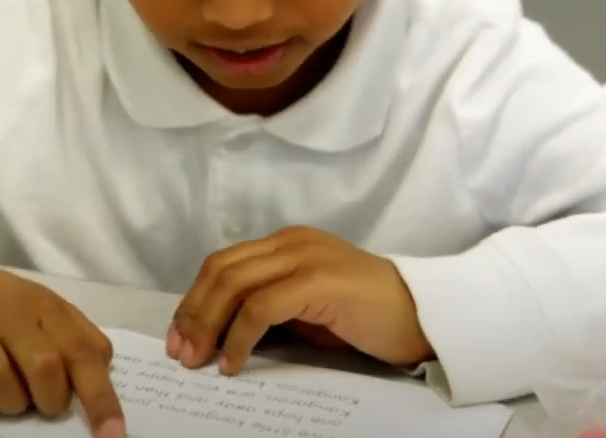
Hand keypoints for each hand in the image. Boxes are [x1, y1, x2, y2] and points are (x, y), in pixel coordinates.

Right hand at [0, 248, 125, 437]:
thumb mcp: (44, 308)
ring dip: (8, 403)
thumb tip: (105, 374)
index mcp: (45, 309)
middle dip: (49, 399)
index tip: (112, 434)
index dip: (100, 398)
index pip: (83, 354)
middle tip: (41, 400)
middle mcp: (8, 317)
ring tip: (4, 394)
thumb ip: (78, 338)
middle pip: (44, 368)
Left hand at [167, 226, 432, 374]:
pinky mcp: (318, 281)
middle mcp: (291, 242)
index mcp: (287, 243)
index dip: (194, 300)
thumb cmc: (369, 318)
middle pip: (220, 271)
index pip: (224, 265)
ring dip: (208, 325)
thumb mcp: (309, 310)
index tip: (179, 336)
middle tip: (180, 352)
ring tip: (198, 360)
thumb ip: (270, 310)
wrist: (426, 315)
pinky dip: (239, 337)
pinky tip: (234, 363)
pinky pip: (261, 307)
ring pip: (234, 284)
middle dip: (193, 312)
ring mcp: (305, 257)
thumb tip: (221, 336)